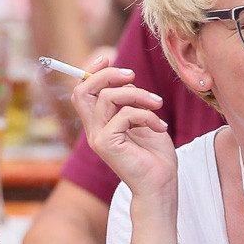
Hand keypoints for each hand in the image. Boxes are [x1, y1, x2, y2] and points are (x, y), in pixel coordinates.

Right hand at [71, 56, 175, 197]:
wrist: (161, 185)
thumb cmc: (155, 155)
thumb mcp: (143, 120)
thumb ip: (130, 102)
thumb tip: (126, 79)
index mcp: (99, 123)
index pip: (82, 91)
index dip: (91, 71)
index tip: (108, 58)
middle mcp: (93, 130)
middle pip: (83, 90)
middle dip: (107, 74)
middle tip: (132, 75)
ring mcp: (98, 137)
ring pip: (107, 98)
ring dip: (138, 95)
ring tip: (157, 105)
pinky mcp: (107, 144)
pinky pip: (124, 115)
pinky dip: (146, 115)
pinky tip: (160, 127)